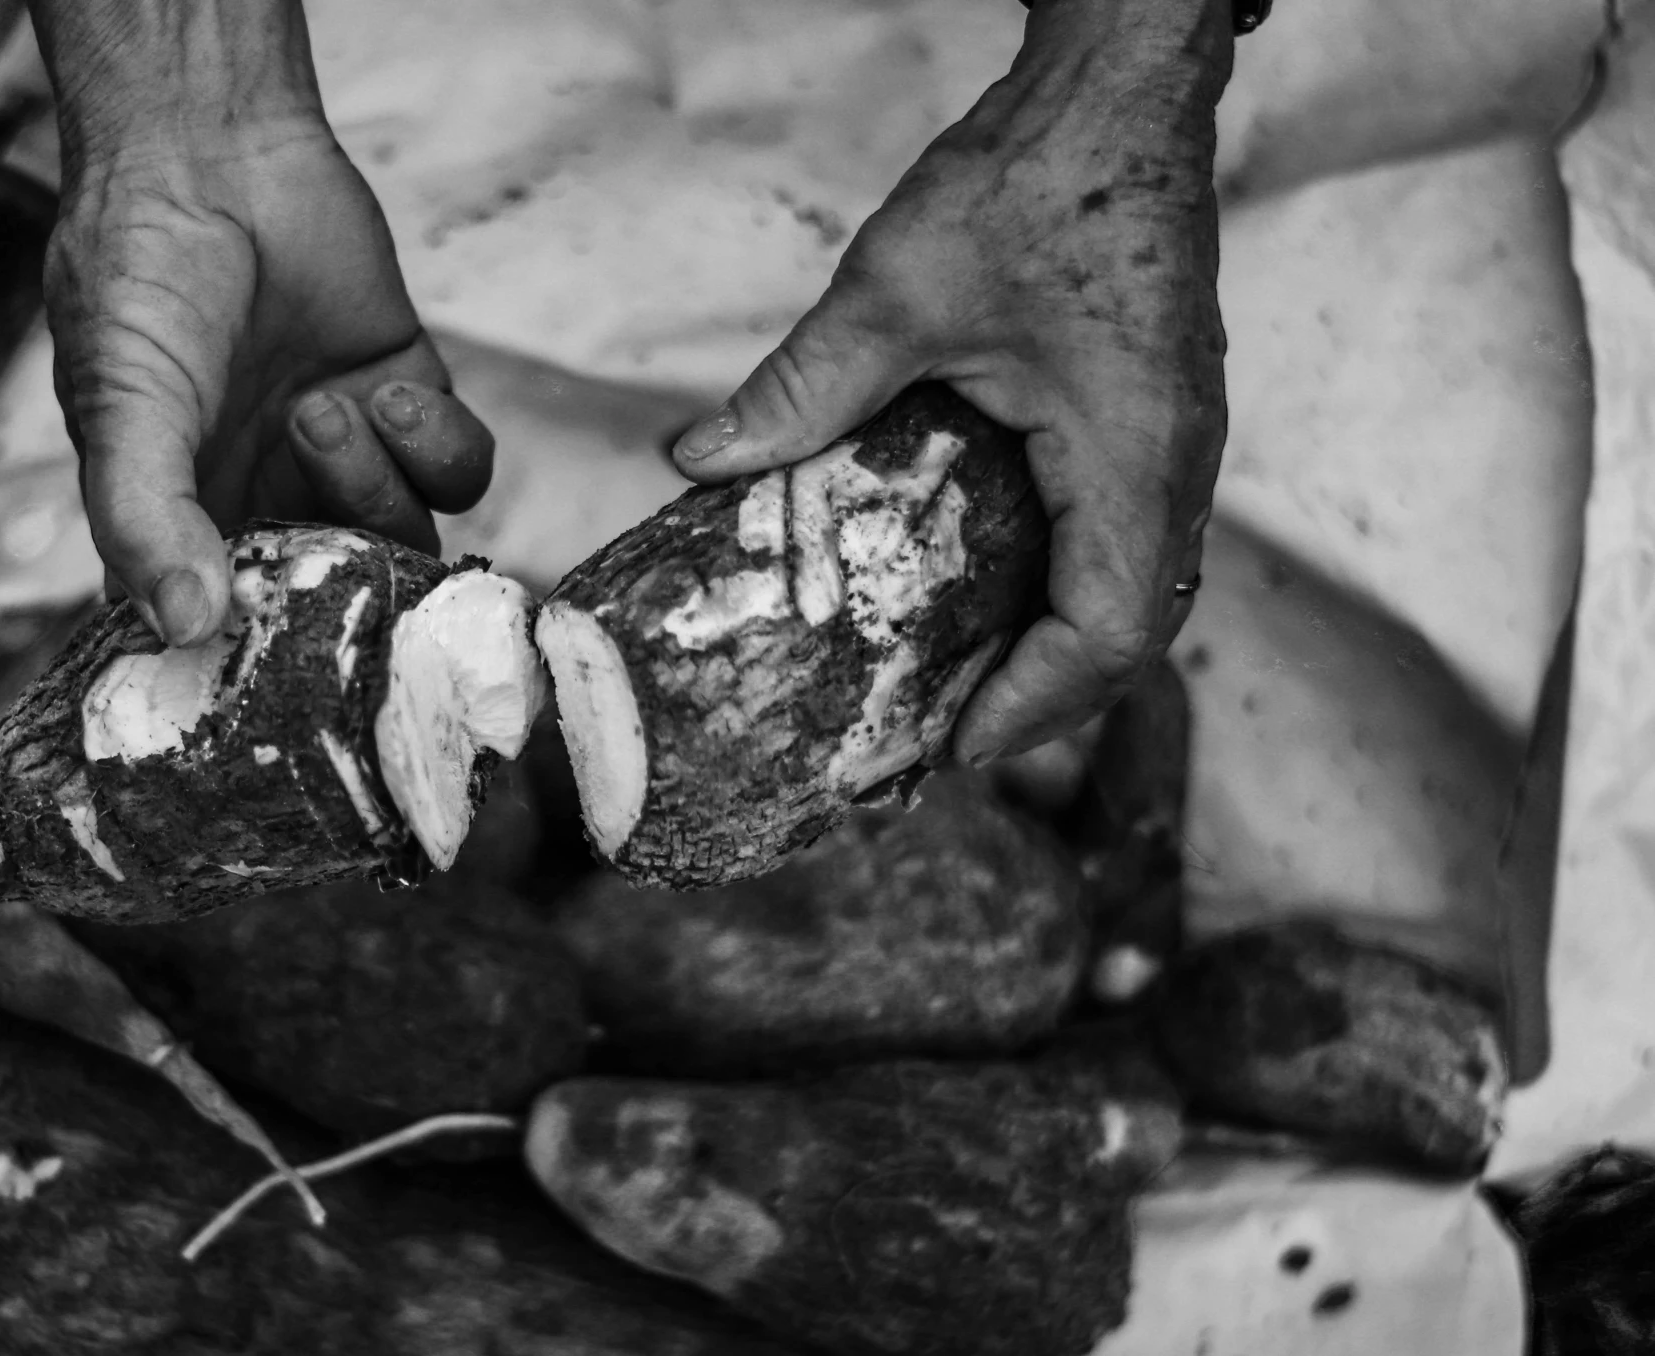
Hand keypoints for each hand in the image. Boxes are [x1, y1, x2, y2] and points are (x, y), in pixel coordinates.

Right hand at [30, 0, 493, 645]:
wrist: (211, 154)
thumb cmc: (138, 279)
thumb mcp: (120, 408)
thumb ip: (146, 519)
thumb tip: (185, 627)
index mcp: (187, 527)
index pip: (230, 632)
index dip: (256, 650)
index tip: (268, 642)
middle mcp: (271, 503)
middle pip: (338, 598)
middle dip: (336, 567)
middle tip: (305, 501)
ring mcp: (346, 459)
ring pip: (403, 542)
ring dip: (372, 488)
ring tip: (322, 408)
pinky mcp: (409, 402)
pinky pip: (458, 474)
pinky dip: (435, 449)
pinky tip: (388, 394)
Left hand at [672, 0, 1234, 761]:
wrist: (1124, 92)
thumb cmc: (1041, 176)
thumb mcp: (898, 290)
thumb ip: (803, 386)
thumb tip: (700, 461)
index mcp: (1133, 449)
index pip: (1112, 628)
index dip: (1037, 704)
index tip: (954, 743)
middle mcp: (1175, 462)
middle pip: (1129, 630)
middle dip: (1036, 697)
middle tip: (932, 736)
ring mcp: (1173, 443)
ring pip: (1132, 587)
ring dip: (1049, 647)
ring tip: (952, 687)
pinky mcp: (1151, 420)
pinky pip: (1120, 537)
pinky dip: (1057, 586)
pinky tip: (976, 592)